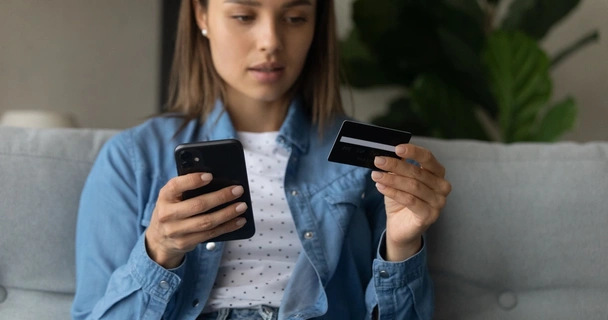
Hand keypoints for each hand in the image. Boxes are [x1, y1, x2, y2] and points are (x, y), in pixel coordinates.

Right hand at [145, 173, 247, 268]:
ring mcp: (175, 231)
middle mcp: (167, 214)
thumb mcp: (173, 197)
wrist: (159, 239)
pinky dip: (227, 227)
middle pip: (197, 205)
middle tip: (238, 190)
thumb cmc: (173, 210)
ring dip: (227, 214)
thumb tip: (218, 180)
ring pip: (206, 222)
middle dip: (221, 197)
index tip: (210, 176)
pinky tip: (239, 221)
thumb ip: (187, 188)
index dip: (193, 180)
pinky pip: (210, 234)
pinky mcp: (185, 243)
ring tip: (242, 206)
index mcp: (165, 196)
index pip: (176, 186)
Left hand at [371, 144, 451, 260]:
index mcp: (437, 173)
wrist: (400, 226)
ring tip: (376, 175)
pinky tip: (380, 187)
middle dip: (395, 165)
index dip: (413, 151)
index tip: (397, 148)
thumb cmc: (401, 199)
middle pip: (417, 172)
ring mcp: (438, 202)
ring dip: (391, 179)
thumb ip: (399, 165)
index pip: (428, 158)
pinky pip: (410, 200)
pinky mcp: (430, 215)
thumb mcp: (399, 179)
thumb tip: (390, 151)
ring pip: (413, 186)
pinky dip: (393, 192)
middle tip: (378, 161)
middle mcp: (442, 186)